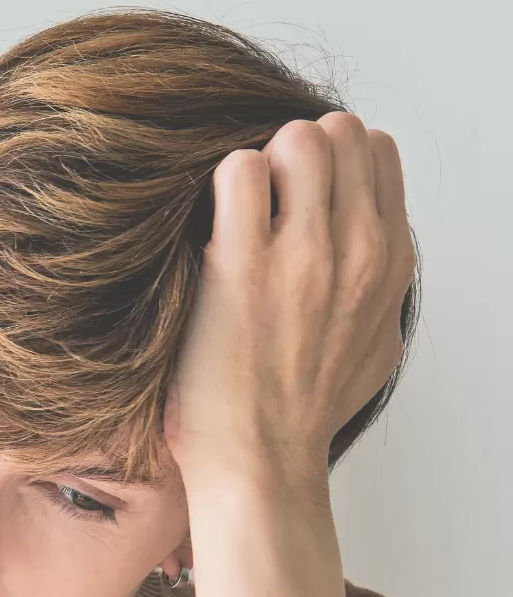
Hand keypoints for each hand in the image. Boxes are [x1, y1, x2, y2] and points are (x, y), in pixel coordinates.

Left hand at [165, 112, 414, 497]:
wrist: (259, 463)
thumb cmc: (303, 412)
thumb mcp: (374, 344)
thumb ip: (377, 288)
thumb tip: (371, 250)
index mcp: (391, 261)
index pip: (376, 152)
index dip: (328, 160)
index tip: (293, 194)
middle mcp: (359, 248)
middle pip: (337, 132)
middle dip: (291, 151)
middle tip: (256, 199)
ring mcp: (304, 253)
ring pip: (295, 139)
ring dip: (255, 162)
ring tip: (230, 214)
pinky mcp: (242, 266)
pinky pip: (238, 170)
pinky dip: (217, 184)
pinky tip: (204, 228)